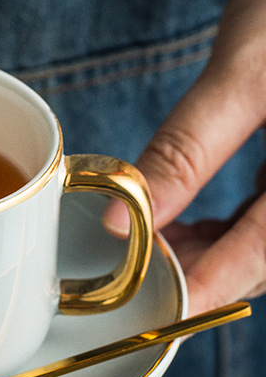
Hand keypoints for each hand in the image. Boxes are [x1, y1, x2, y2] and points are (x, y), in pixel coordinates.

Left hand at [105, 0, 265, 312]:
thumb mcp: (246, 72)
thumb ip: (187, 149)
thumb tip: (124, 217)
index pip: (265, 250)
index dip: (209, 283)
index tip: (156, 305)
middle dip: (205, 268)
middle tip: (138, 269)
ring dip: (216, 249)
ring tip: (153, 248)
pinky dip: (233, 223)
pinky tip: (189, 222)